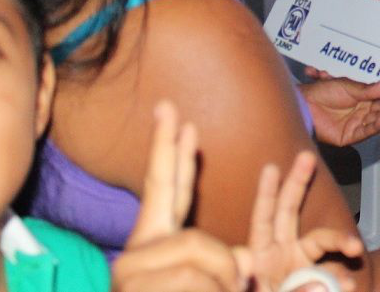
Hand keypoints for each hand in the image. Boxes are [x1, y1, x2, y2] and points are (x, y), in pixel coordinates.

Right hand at [113, 101, 241, 291]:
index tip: (175, 115)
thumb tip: (246, 256)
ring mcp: (134, 274)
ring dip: (222, 285)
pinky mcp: (134, 287)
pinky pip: (199, 282)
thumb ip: (223, 264)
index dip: (170, 153)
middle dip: (173, 156)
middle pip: (175, 203)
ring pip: (204, 253)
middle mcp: (137, 255)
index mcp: (151, 248)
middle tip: (169, 106)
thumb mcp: (211, 287)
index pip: (163, 191)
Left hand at [241, 150, 363, 291]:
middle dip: (297, 184)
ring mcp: (301, 268)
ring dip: (339, 239)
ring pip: (321, 240)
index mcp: (259, 258)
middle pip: (288, 213)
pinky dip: (343, 278)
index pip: (262, 219)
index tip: (271, 167)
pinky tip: (348, 286)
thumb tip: (314, 276)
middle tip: (306, 157)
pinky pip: (336, 274)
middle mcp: (280, 256)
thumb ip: (290, 288)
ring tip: (353, 247)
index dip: (266, 193)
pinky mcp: (321, 283)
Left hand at [299, 75, 379, 146]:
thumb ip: (367, 89)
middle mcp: (359, 111)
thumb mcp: (347, 86)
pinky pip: (364, 133)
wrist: (304, 104)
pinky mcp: (347, 136)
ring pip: (374, 123)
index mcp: (360, 98)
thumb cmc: (321, 92)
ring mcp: (354, 124)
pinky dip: (374, 128)